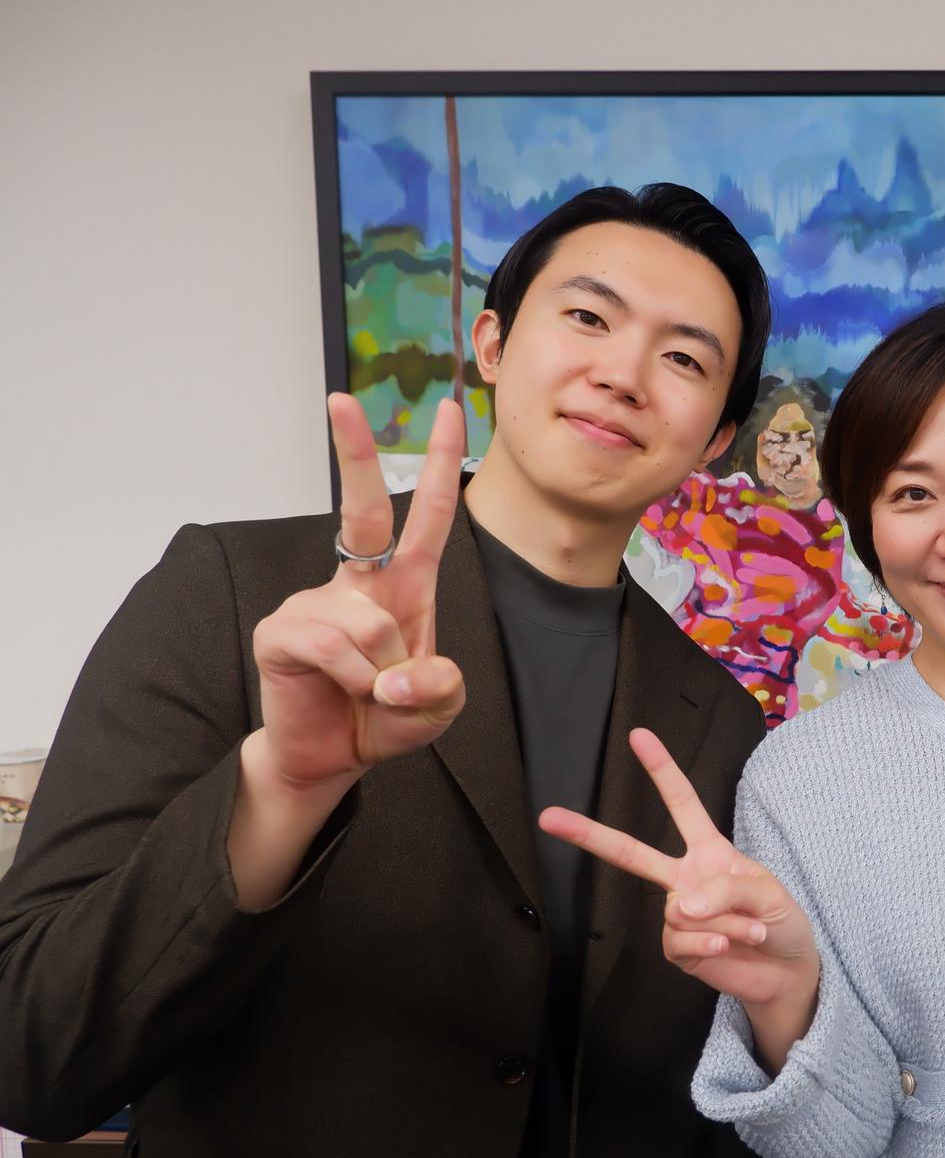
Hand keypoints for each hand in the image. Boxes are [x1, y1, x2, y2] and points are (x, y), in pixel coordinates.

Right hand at [249, 395, 466, 793]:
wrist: (330, 757)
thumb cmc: (384, 717)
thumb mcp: (438, 708)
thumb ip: (441, 689)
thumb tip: (402, 672)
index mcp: (405, 585)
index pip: (428, 516)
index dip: (441, 465)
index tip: (451, 411)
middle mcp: (360, 583)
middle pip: (363, 512)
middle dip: (353, 454)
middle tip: (341, 400)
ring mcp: (316, 602)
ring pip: (370, 623)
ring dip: (386, 671)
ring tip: (374, 693)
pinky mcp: (281, 631)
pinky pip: (334, 648)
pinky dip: (355, 681)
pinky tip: (349, 692)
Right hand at [539, 729, 818, 1013]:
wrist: (788, 972)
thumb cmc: (782, 921)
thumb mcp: (767, 892)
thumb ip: (726, 889)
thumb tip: (680, 906)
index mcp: (709, 851)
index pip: (683, 804)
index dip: (661, 770)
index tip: (638, 736)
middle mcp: (686, 878)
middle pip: (632, 853)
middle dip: (590, 834)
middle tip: (548, 816)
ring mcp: (677, 914)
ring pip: (682, 912)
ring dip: (724, 923)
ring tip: (750, 930)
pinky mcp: (677, 948)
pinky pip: (680, 940)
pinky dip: (708, 944)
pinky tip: (728, 947)